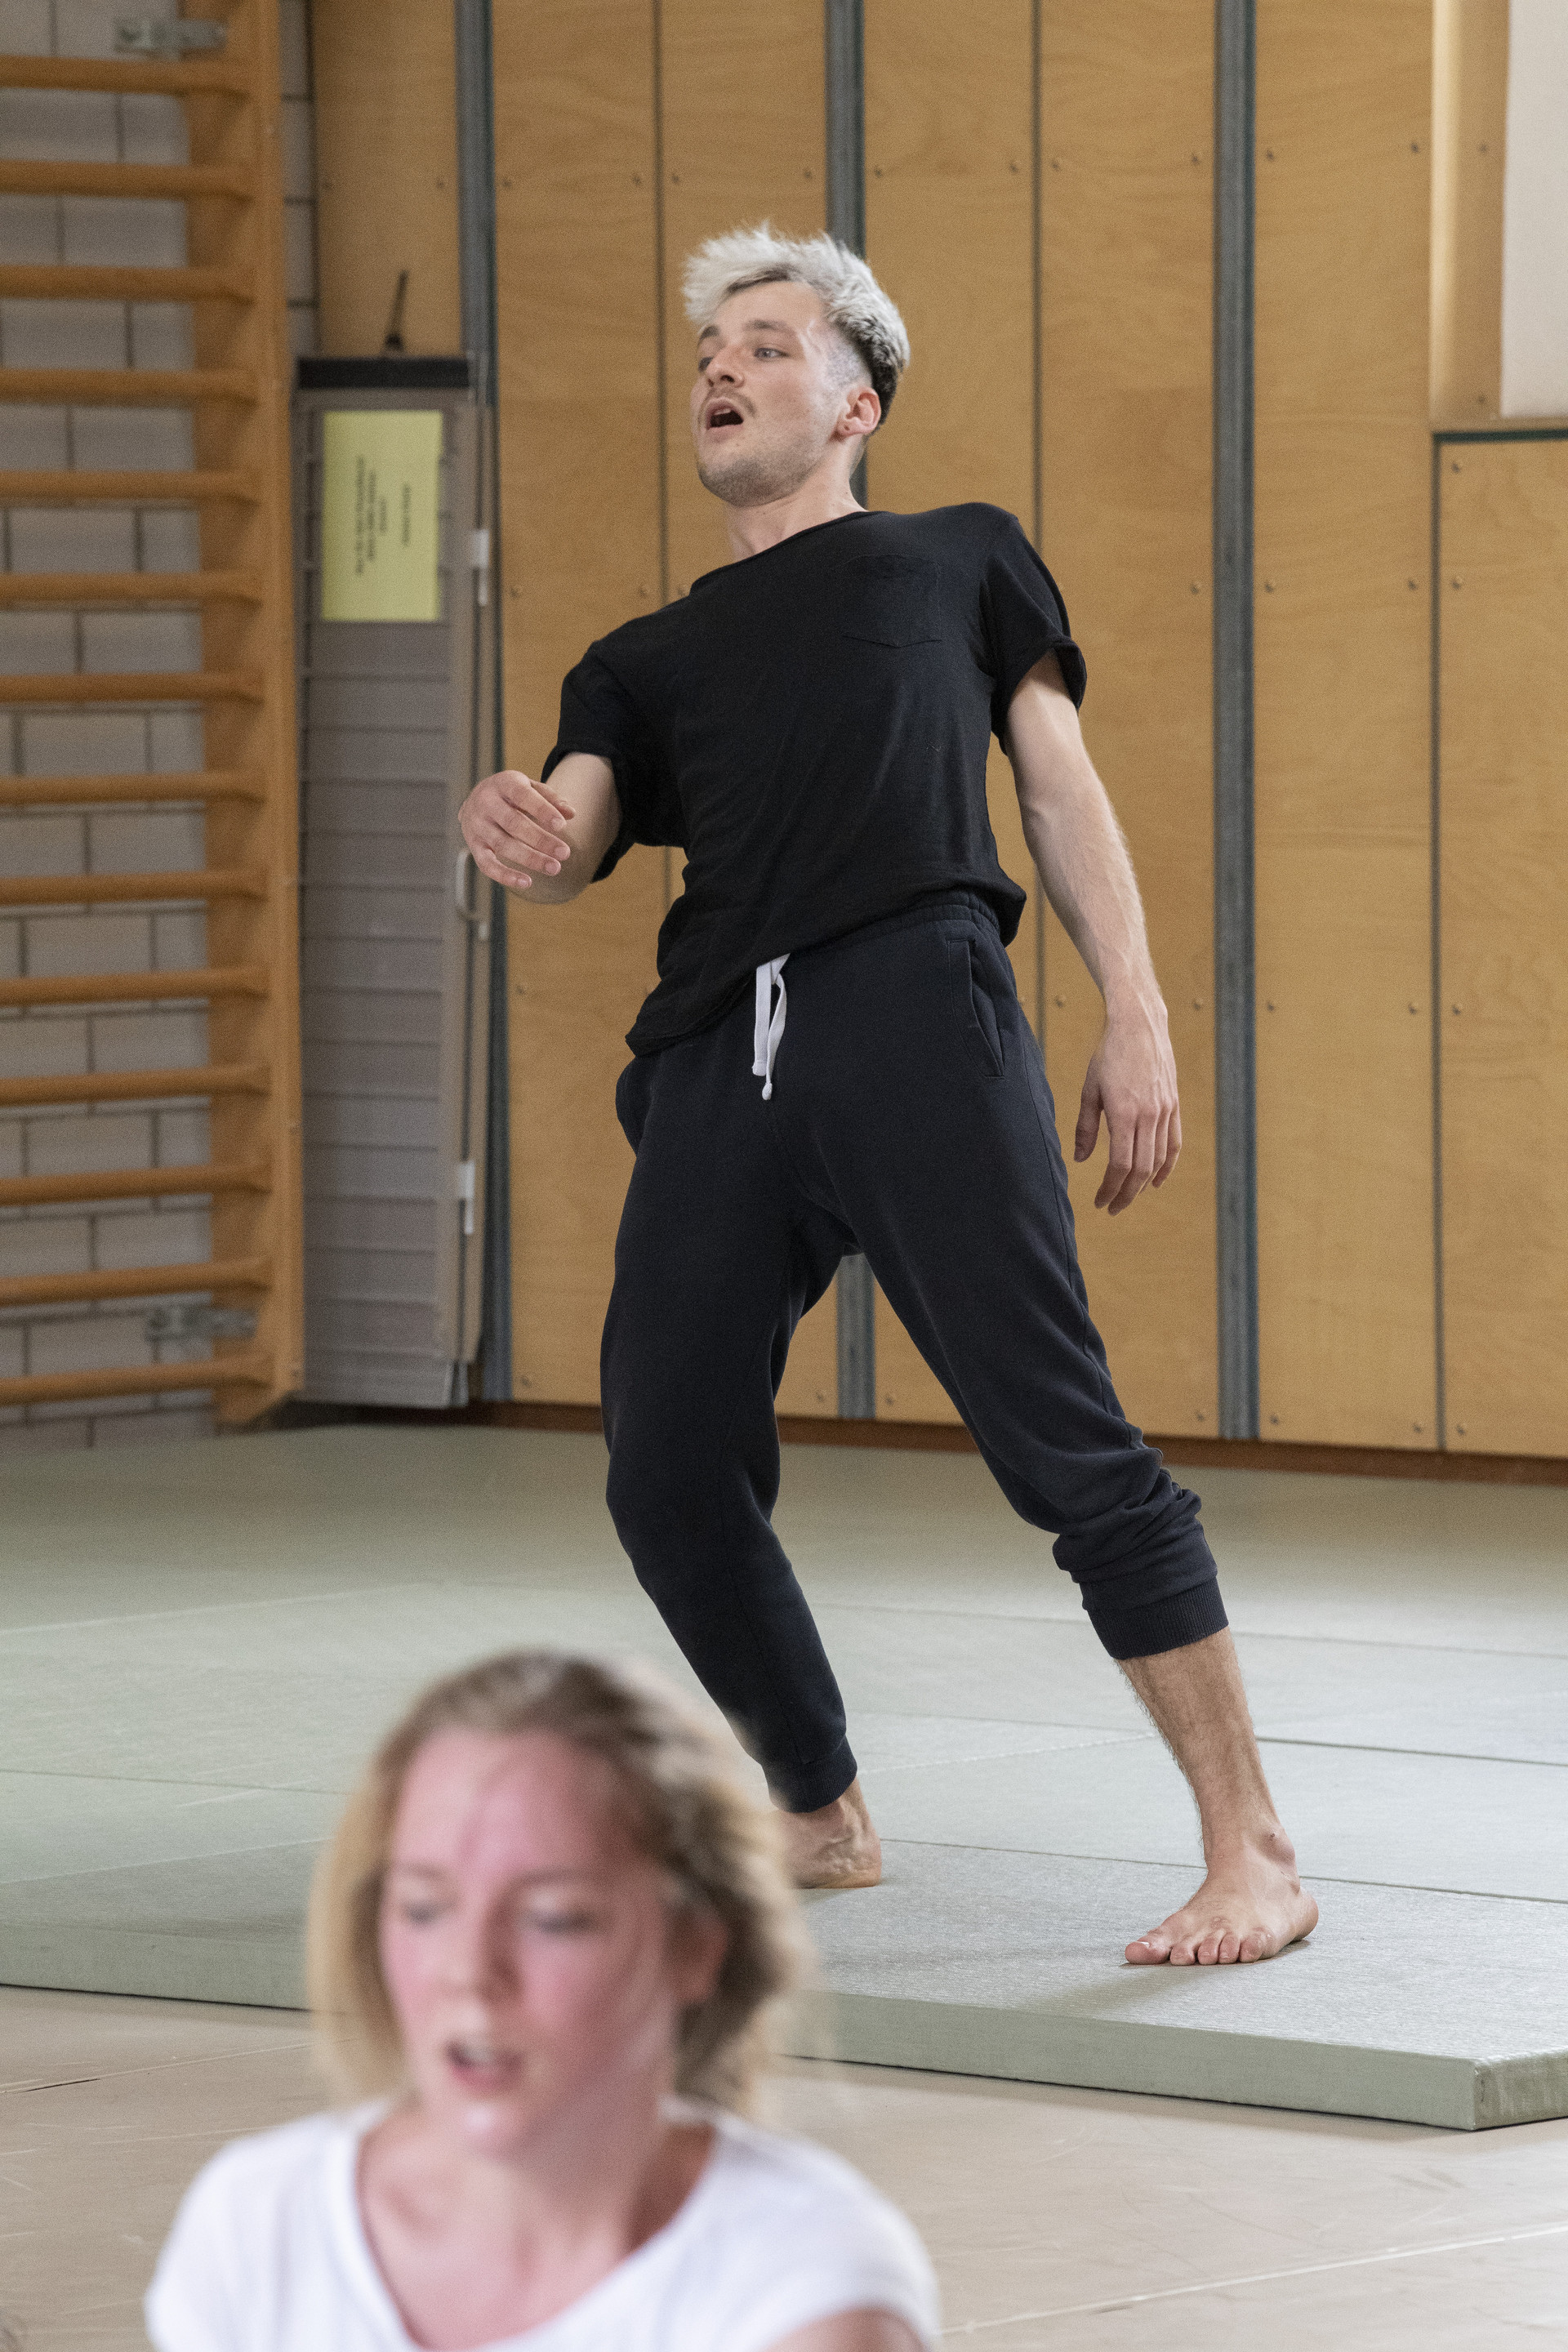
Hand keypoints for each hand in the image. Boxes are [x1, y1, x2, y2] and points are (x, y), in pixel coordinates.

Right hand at [460, 767, 574, 890]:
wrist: (475, 800)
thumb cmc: (511, 794)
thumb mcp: (530, 788)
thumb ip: (551, 798)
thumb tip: (571, 813)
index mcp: (503, 784)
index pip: (522, 796)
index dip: (542, 810)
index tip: (562, 826)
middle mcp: (486, 803)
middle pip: (513, 823)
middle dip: (540, 839)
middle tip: (565, 853)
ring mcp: (477, 825)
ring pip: (503, 845)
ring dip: (530, 859)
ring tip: (554, 868)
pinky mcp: (474, 845)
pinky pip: (486, 864)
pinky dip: (505, 876)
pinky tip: (527, 882)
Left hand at [1074, 995, 1180, 1213]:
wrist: (1140, 1026)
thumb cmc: (1109, 1055)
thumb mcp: (1090, 1090)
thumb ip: (1086, 1127)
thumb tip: (1080, 1159)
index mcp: (1124, 1113)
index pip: (1120, 1165)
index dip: (1110, 1188)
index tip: (1099, 1202)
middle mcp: (1149, 1116)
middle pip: (1140, 1169)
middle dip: (1126, 1194)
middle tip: (1112, 1208)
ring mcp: (1165, 1111)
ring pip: (1158, 1160)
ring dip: (1143, 1184)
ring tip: (1128, 1196)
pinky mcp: (1174, 1106)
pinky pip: (1174, 1143)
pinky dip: (1167, 1166)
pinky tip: (1156, 1181)